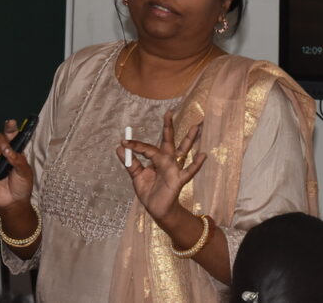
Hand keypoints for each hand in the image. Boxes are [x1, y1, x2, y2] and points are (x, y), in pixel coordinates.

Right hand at [0, 119, 33, 210]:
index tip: (10, 123)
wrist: (14, 201)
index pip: (12, 136)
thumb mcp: (25, 172)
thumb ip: (18, 160)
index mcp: (14, 151)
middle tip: (5, 149)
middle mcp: (1, 153)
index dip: (10, 128)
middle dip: (0, 140)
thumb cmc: (22, 185)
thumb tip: (8, 151)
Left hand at [118, 109, 205, 224]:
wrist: (157, 210)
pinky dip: (196, 164)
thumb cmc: (150, 192)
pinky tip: (203, 155)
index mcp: (156, 159)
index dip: (135, 145)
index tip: (124, 141)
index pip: (147, 148)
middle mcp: (167, 160)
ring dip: (189, 139)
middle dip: (168, 127)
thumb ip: (131, 163)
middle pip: (168, 141)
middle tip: (169, 112)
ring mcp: (174, 168)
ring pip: (183, 151)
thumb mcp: (137, 176)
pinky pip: (189, 171)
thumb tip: (119, 148)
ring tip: (195, 126)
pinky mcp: (179, 179)